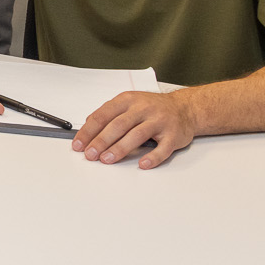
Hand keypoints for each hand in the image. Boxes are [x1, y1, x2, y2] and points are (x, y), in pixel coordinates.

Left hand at [71, 90, 198, 167]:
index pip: (103, 115)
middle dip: (101, 141)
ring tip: (107, 159)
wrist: (185, 108)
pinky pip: (163, 148)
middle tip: (90, 154)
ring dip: (120, 149)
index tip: (78, 145)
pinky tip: (142, 164)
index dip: (89, 131)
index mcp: (128, 100)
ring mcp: (159, 121)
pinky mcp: (174, 135)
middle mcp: (143, 109)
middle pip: (118, 125)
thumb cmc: (153, 108)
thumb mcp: (129, 103)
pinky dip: (153, 157)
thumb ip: (109, 113)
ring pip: (137, 135)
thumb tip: (87, 126)